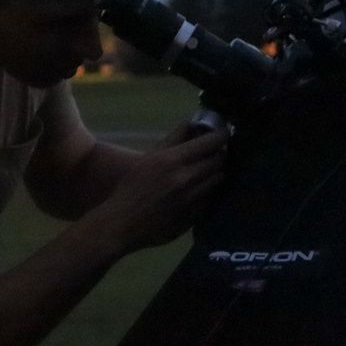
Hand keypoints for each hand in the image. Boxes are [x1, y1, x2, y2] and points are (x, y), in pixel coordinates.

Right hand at [95, 122, 228, 252]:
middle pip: (219, 160)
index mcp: (173, 160)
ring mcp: (193, 200)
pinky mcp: (195, 216)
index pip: (211, 142)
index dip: (221, 135)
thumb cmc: (132, 186)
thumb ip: (173, 138)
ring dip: (215, 172)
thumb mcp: (149, 157)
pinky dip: (209, 190)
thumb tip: (193, 122)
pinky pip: (212, 198)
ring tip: (206, 170)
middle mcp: (186, 179)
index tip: (222, 133)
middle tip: (213, 151)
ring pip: (218, 179)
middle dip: (219, 153)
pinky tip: (198, 189)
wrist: (123, 223)